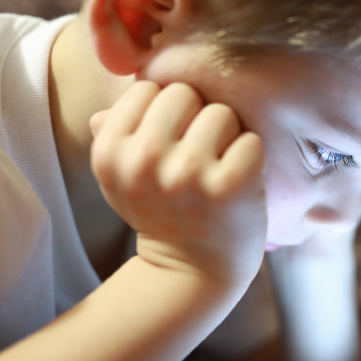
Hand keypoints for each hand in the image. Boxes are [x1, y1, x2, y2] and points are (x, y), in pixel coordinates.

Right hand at [90, 81, 266, 286]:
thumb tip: (109, 100)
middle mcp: (143, 160)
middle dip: (198, 118)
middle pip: (185, 94)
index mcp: (110, 151)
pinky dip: (252, 157)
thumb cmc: (164, 211)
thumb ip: (115, 132)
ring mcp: (187, 174)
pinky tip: (239, 181)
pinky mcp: (229, 186)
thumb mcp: (123, 176)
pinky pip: (251, 140)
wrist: (192, 271)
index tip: (170, 144)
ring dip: (228, 137)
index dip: (168, 112)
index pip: (149, 89)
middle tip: (199, 157)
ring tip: (218, 168)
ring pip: (221, 113)